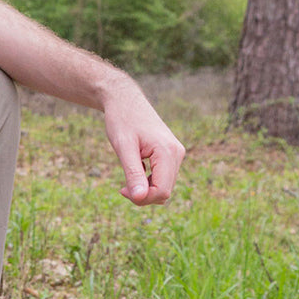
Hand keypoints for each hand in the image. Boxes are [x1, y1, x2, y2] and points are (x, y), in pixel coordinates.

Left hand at [103, 80, 185, 205]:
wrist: (125, 100)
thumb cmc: (122, 121)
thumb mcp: (123, 148)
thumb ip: (133, 173)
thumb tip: (140, 198)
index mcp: (168, 152)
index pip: (162, 191)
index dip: (143, 198)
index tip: (122, 190)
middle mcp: (177, 153)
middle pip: (165, 191)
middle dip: (143, 195)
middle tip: (121, 187)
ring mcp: (176, 154)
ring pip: (164, 186)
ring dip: (146, 189)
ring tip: (127, 180)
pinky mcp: (171, 154)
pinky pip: (163, 177)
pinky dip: (148, 181)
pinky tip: (135, 171)